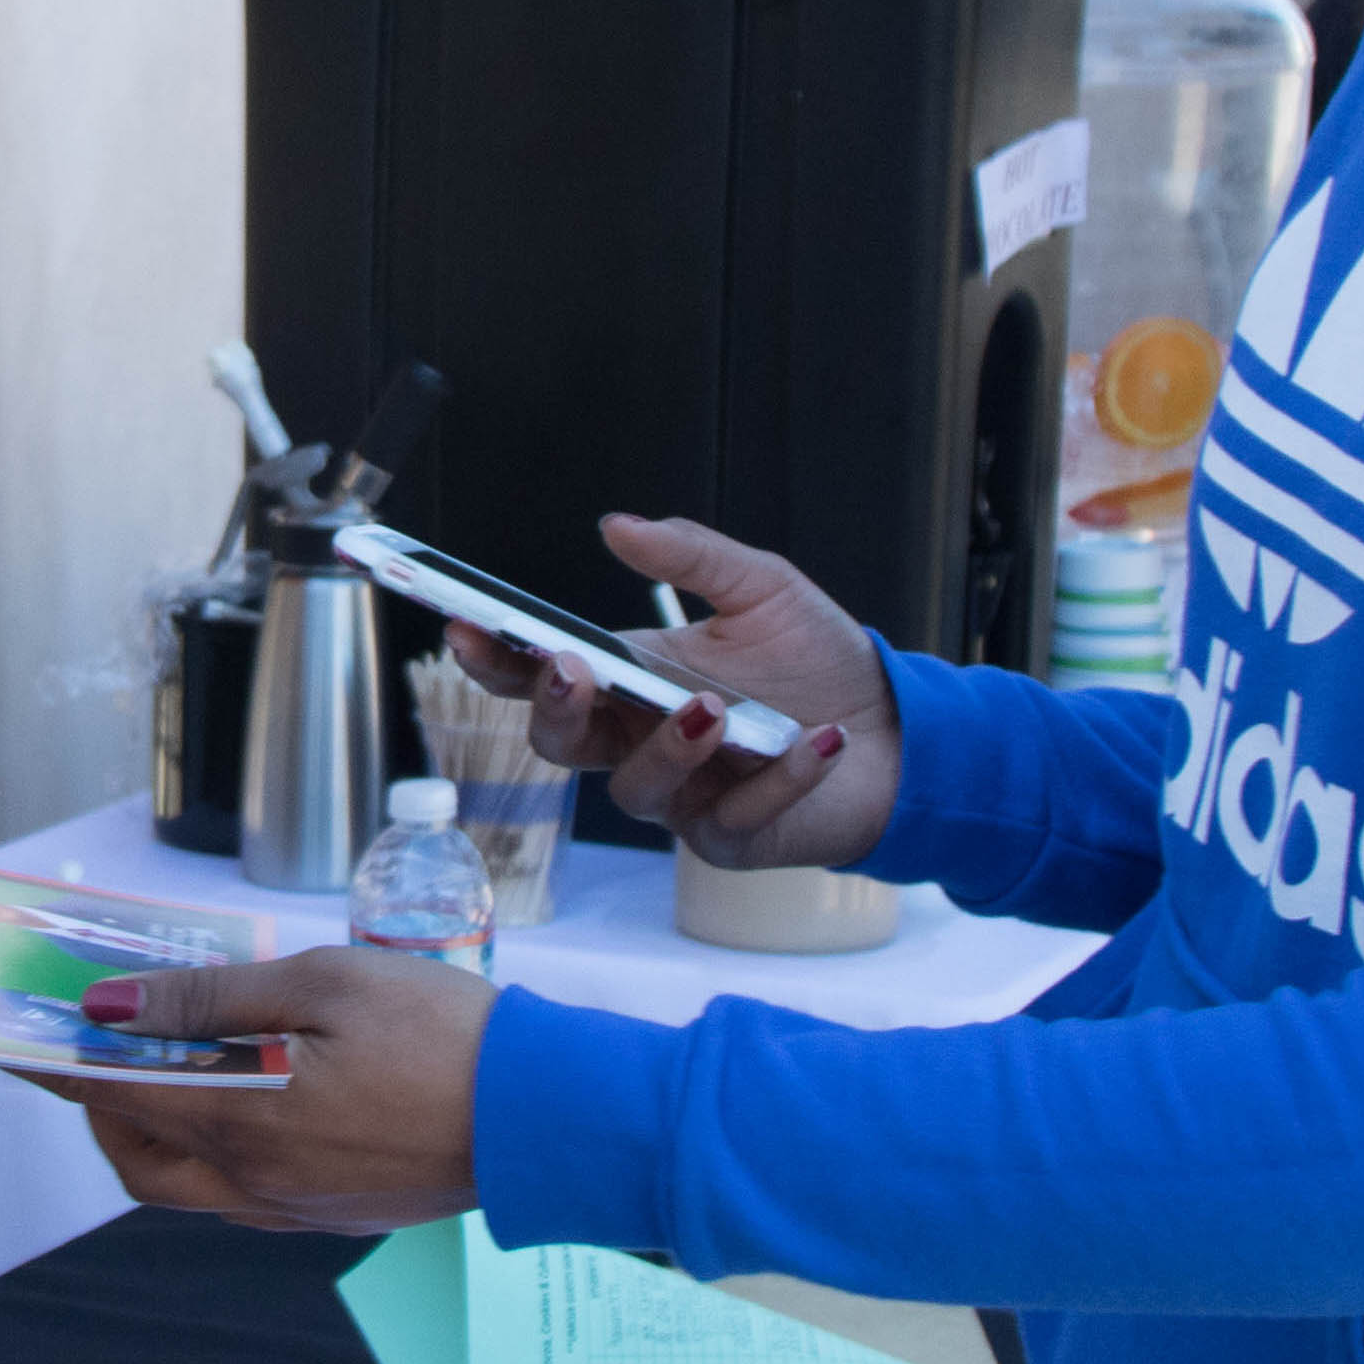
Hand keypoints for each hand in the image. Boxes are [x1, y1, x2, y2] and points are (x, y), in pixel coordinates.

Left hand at [28, 947, 491, 1232]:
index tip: (16, 1037)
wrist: (547, 1116)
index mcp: (241, 1123)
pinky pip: (244, 1197)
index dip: (56, 1063)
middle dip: (105, 1109)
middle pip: (139, 1160)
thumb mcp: (319, 984)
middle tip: (110, 1048)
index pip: (112, 1095)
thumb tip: (109, 1009)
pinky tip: (252, 1101)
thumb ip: (208, 997)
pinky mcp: (337, 1217)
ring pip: (190, 1186)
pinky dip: (217, 1153)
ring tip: (182, 1066)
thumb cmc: (441, 1034)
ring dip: (162, 1133)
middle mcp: (255, 1185)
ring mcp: (297, 1211)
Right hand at [437, 513, 894, 871]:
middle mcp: (642, 742)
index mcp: (631, 681)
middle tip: (571, 671)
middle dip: (555, 710)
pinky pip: (733, 820)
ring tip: (712, 709)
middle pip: (560, 744)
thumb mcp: (762, 588)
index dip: (495, 660)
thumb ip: (693, 554)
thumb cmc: (819, 664)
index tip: (465, 627)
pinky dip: (777, 779)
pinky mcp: (732, 840)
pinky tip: (817, 743)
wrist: (899, 731)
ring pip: (637, 791)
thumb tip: (616, 523)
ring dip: (671, 749)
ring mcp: (682, 799)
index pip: (542, 677)